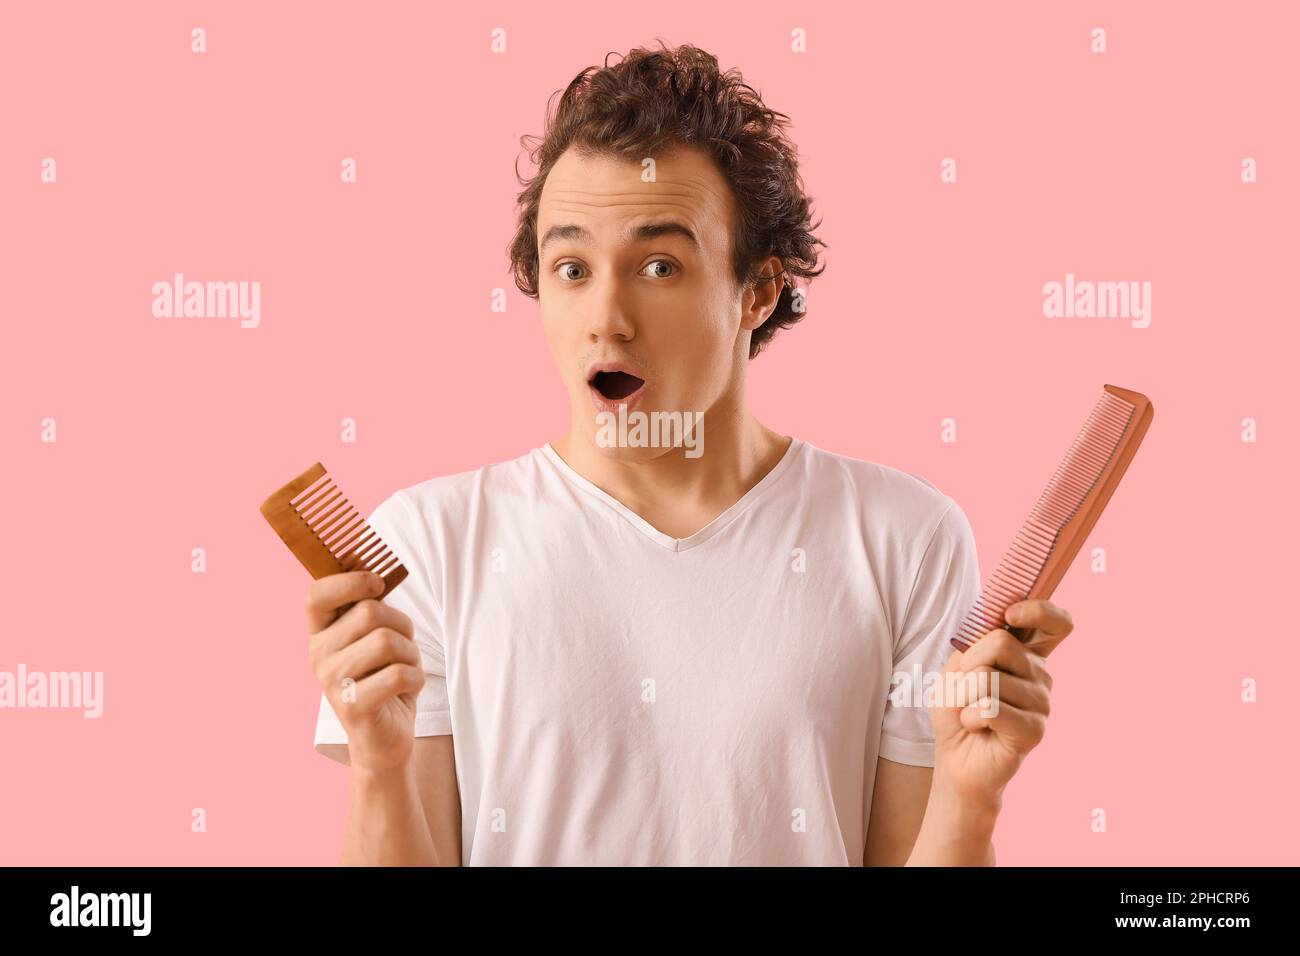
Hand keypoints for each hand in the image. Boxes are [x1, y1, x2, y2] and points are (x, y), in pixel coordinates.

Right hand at [306, 570, 424, 773]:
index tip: (378, 584)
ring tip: (405, 669)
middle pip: (370, 612)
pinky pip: (400, 674)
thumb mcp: (374, 639)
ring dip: (411, 654)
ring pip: (387, 641)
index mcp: (320, 634)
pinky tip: (408, 689)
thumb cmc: (383, 680)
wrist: (383, 740)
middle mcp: (318, 656)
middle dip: (402, 625)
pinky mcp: (353, 707)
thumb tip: (381, 574)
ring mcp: (332, 682)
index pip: (317, 594)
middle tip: (404, 646)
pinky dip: (416, 679)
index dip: (351, 581)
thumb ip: (371, 609)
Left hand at [928, 599, 1074, 803]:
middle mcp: (1041, 675)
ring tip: (972, 714)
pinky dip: (969, 717)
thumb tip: (995, 626)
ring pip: (987, 679)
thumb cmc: (957, 709)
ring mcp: (1042, 703)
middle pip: (1000, 643)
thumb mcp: (956, 668)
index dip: (1038, 610)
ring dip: (963, 697)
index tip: (1010, 614)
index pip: (1056, 623)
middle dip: (968, 664)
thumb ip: (976, 645)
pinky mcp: (1034, 730)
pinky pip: (989, 708)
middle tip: (967, 689)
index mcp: (1027, 655)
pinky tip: (978, 728)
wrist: (955, 759)